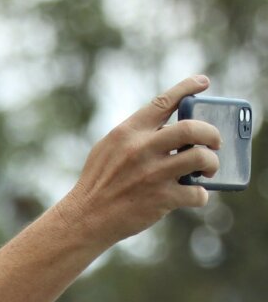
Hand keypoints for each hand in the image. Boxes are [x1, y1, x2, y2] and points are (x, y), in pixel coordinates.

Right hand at [59, 74, 217, 248]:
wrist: (85, 219)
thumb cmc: (97, 184)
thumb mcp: (107, 149)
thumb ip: (134, 136)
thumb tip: (168, 130)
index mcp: (128, 132)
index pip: (163, 101)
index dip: (187, 88)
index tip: (203, 82)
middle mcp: (142, 149)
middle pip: (191, 128)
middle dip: (211, 133)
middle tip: (215, 142)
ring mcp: (153, 174)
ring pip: (200, 158)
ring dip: (212, 163)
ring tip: (210, 170)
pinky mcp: (160, 199)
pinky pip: (196, 193)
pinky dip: (201, 195)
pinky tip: (195, 195)